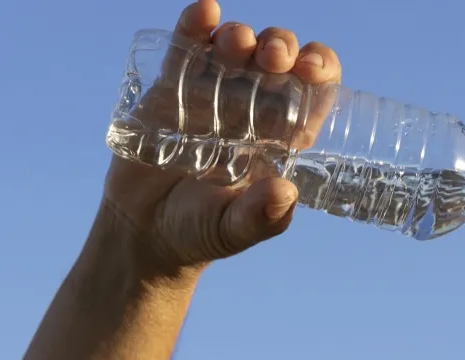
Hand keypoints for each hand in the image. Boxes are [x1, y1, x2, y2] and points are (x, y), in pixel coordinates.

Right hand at [100, 0, 342, 272]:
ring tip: (236, 43)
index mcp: (280, 137)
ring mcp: (212, 94)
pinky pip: (186, 48)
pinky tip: (205, 12)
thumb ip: (261, 218)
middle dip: (282, 46)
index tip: (312, 67)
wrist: (144, 230)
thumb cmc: (201, 232)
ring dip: (242, 36)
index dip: (319, 70)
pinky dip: (196, 25)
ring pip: (236, 49)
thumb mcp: (234, 231)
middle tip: (274, 56)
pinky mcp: (171, 88)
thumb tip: (285, 192)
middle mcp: (252, 109)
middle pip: (278, 62)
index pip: (312, 93)